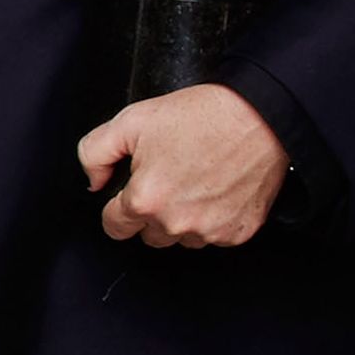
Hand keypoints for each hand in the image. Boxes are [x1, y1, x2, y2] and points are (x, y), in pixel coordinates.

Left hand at [77, 82, 287, 248]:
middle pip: (148, 235)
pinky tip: (218, 190)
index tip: (129, 195)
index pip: (115, 227)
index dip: (117, 208)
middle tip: (168, 179)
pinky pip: (214, 236)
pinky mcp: (238, 232)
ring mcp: (210, 231)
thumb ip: (95, 153)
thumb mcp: (131, 121)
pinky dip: (214, 218)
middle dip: (151, 213)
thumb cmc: (202, 116)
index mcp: (145, 200)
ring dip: (182, 219)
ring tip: (195, 181)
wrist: (261, 117)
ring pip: (181, 238)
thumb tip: (94, 182)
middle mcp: (176, 223)